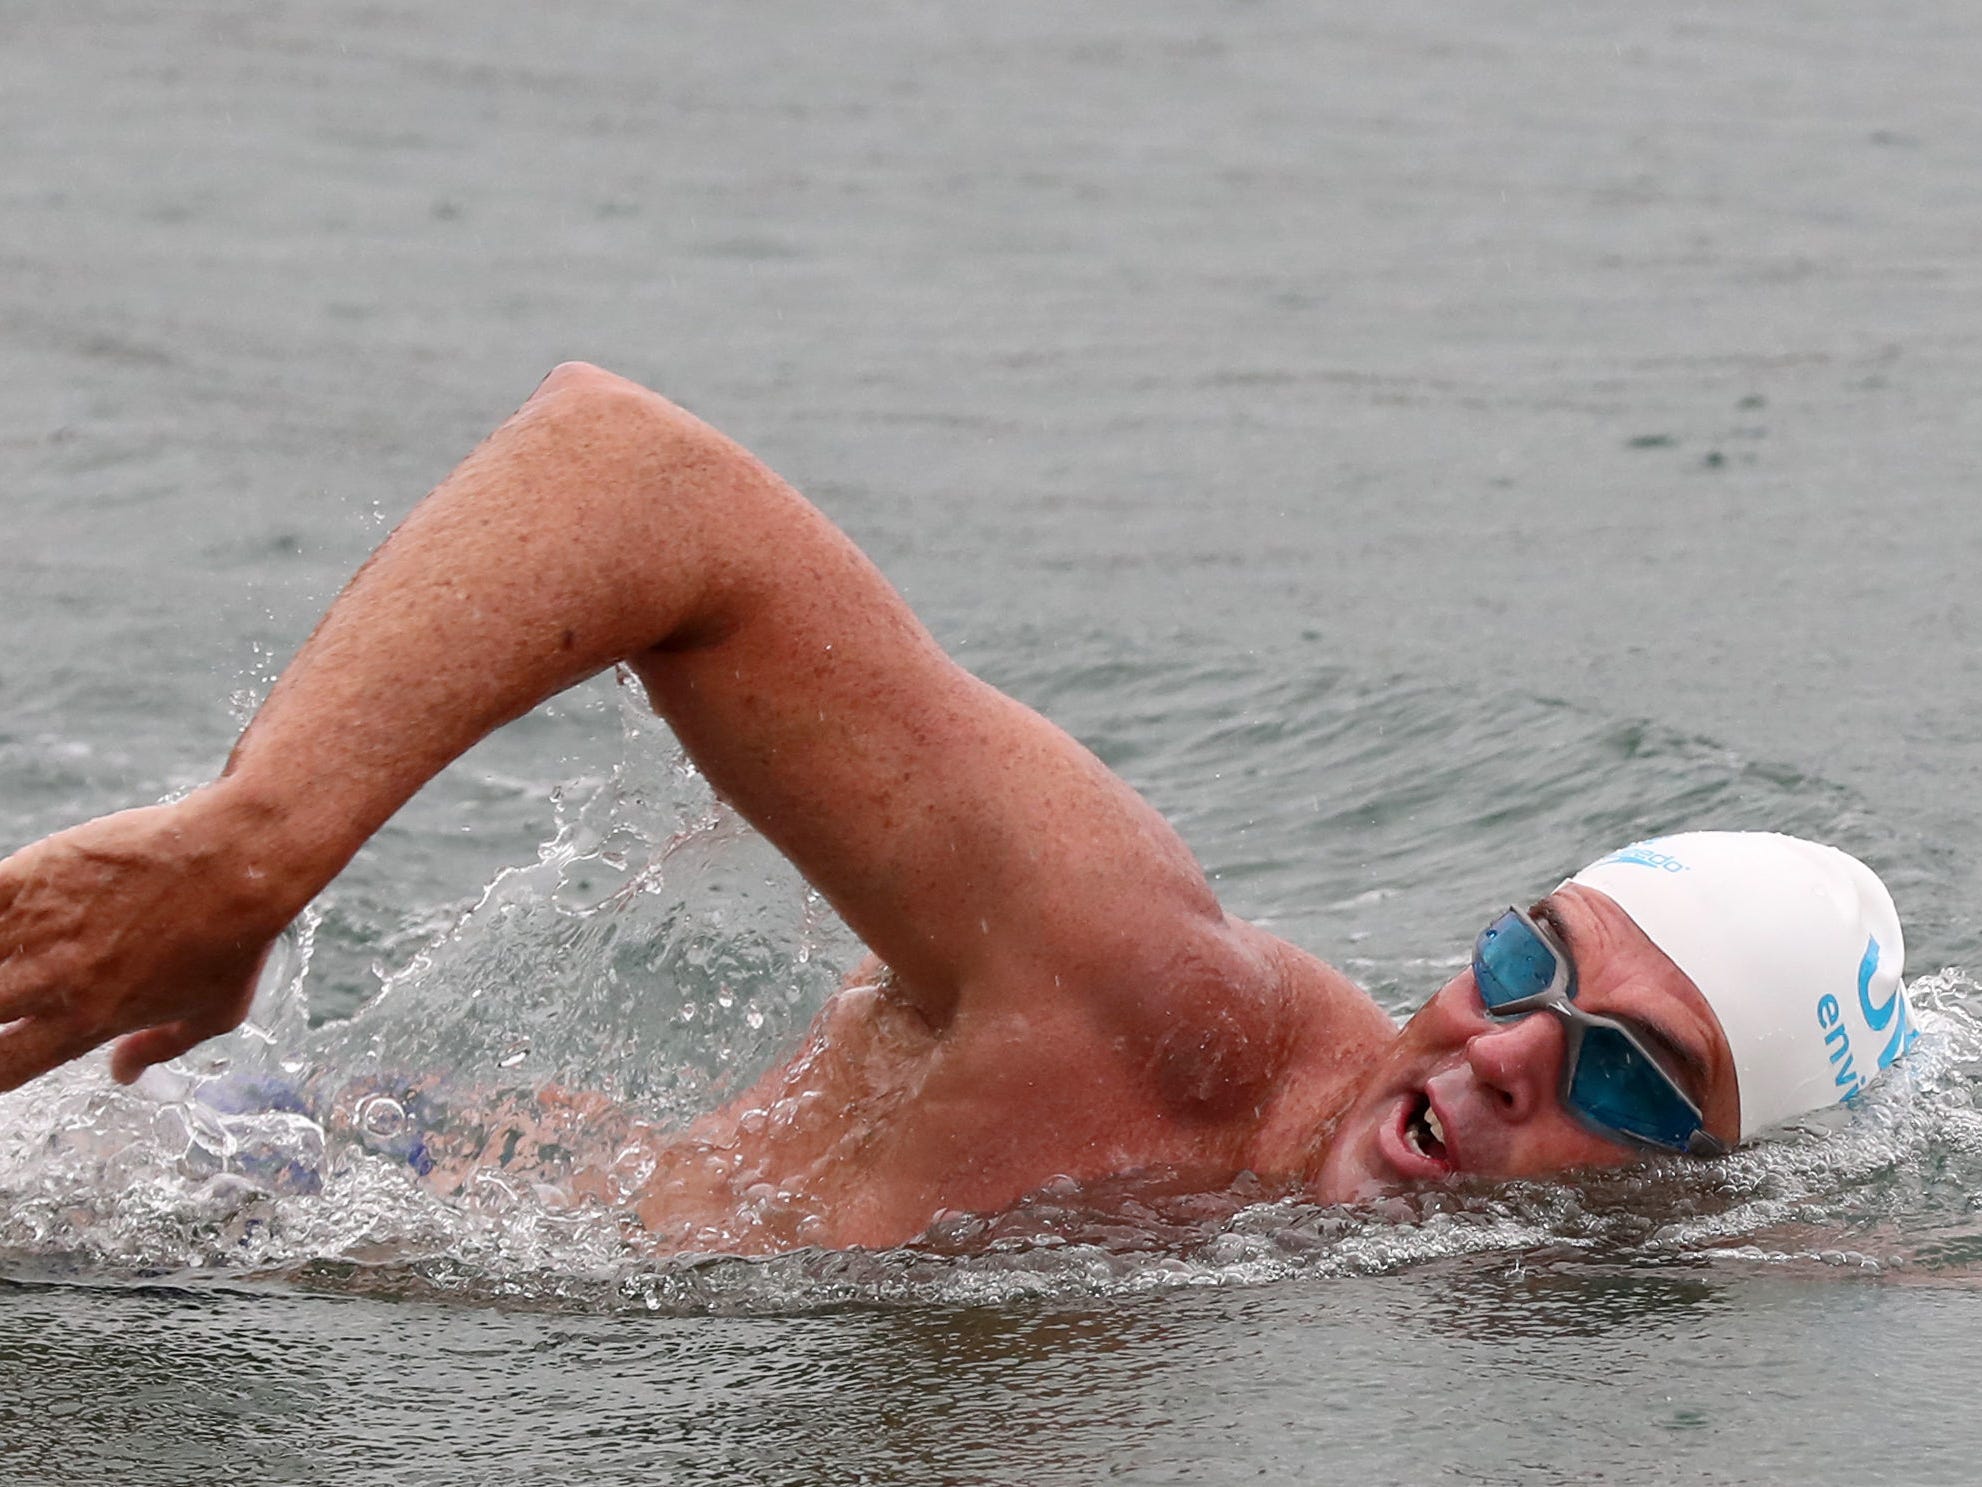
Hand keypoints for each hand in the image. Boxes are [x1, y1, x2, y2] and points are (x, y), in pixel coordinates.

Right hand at [0, 792, 296, 1090]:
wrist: (237, 861)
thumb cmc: (236, 938)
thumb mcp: (216, 1013)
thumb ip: (162, 1046)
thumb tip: (124, 1073)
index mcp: (86, 1023)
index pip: (1, 1069)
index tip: (3, 1050)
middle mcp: (51, 982)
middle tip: (6, 997)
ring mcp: (38, 927)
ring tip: (6, 962)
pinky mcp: (36, 874)